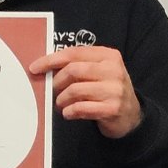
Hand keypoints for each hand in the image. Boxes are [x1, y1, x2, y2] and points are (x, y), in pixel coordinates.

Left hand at [27, 45, 141, 138]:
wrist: (132, 115)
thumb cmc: (108, 91)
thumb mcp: (99, 72)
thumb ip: (79, 66)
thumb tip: (47, 68)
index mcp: (108, 55)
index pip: (74, 53)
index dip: (51, 60)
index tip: (35, 68)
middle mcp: (113, 70)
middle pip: (73, 70)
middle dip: (56, 82)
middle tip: (53, 91)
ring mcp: (114, 90)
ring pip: (75, 90)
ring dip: (61, 99)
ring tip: (60, 104)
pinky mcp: (112, 108)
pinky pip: (81, 108)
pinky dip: (69, 111)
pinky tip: (68, 113)